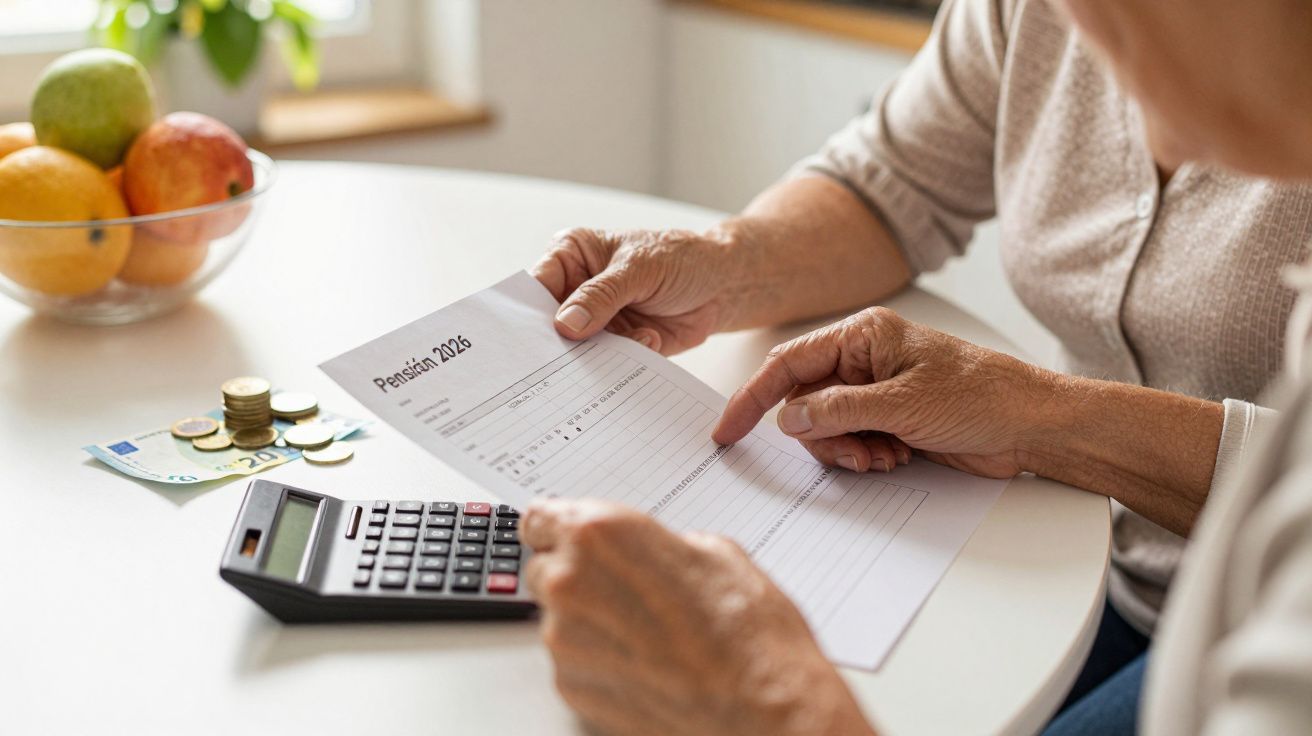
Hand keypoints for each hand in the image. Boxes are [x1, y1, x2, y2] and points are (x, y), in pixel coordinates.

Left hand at [522, 499, 874, 735]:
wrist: (760, 710)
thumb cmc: (746, 634)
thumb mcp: (713, 551)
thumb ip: (658, 544)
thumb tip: (649, 553)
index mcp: (599, 534)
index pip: (539, 518)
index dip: (558, 529)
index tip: (564, 536)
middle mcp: (570, 583)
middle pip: (544, 569)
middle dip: (578, 576)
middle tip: (628, 590)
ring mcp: (565, 641)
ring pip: (558, 618)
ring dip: (590, 619)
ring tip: (649, 633)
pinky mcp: (571, 687)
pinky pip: (571, 661)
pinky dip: (597, 659)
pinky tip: (645, 661)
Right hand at [531, 227, 740, 354]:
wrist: (724, 285)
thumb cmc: (681, 258)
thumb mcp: (640, 268)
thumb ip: (601, 296)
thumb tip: (565, 325)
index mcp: (572, 256)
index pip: (537, 286)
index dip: (530, 313)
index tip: (530, 338)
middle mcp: (578, 289)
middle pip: (551, 324)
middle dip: (559, 343)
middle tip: (564, 359)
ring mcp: (596, 320)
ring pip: (578, 349)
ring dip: (596, 356)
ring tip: (620, 346)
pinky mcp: (617, 345)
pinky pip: (608, 363)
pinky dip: (624, 360)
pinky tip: (649, 340)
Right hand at [712, 307, 1058, 478]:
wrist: (1032, 425)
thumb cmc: (982, 395)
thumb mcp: (902, 404)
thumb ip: (838, 410)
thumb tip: (789, 418)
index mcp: (862, 336)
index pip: (788, 364)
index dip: (753, 398)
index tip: (728, 430)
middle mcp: (864, 360)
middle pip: (804, 403)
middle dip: (820, 436)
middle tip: (853, 454)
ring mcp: (876, 392)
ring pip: (826, 428)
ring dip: (845, 451)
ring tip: (883, 457)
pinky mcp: (890, 420)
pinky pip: (851, 442)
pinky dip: (863, 457)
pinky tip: (895, 458)